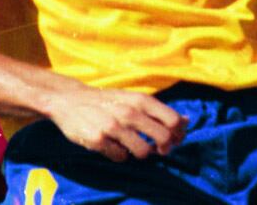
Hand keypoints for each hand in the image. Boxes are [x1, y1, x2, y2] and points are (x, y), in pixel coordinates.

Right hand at [46, 81, 187, 162]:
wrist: (68, 99)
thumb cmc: (107, 100)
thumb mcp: (132, 99)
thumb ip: (157, 110)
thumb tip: (188, 122)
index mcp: (139, 100)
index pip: (173, 121)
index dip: (178, 134)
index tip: (172, 138)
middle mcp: (128, 112)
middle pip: (164, 139)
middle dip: (163, 148)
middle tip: (155, 147)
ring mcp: (113, 127)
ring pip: (144, 153)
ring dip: (140, 152)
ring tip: (130, 144)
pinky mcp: (99, 140)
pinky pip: (121, 157)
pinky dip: (120, 154)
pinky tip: (112, 144)